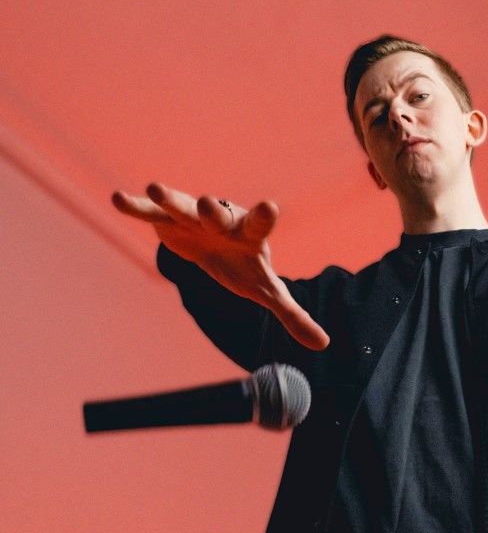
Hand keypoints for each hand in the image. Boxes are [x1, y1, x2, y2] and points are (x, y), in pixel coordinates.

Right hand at [112, 181, 329, 350]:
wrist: (216, 245)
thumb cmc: (244, 266)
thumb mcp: (266, 290)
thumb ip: (292, 314)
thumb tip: (323, 344)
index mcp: (248, 235)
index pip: (259, 225)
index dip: (263, 217)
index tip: (270, 207)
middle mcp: (222, 220)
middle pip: (218, 214)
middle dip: (213, 210)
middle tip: (208, 203)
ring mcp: (193, 217)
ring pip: (182, 206)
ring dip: (170, 198)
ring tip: (155, 188)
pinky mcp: (167, 220)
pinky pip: (150, 213)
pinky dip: (136, 207)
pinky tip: (118, 199)